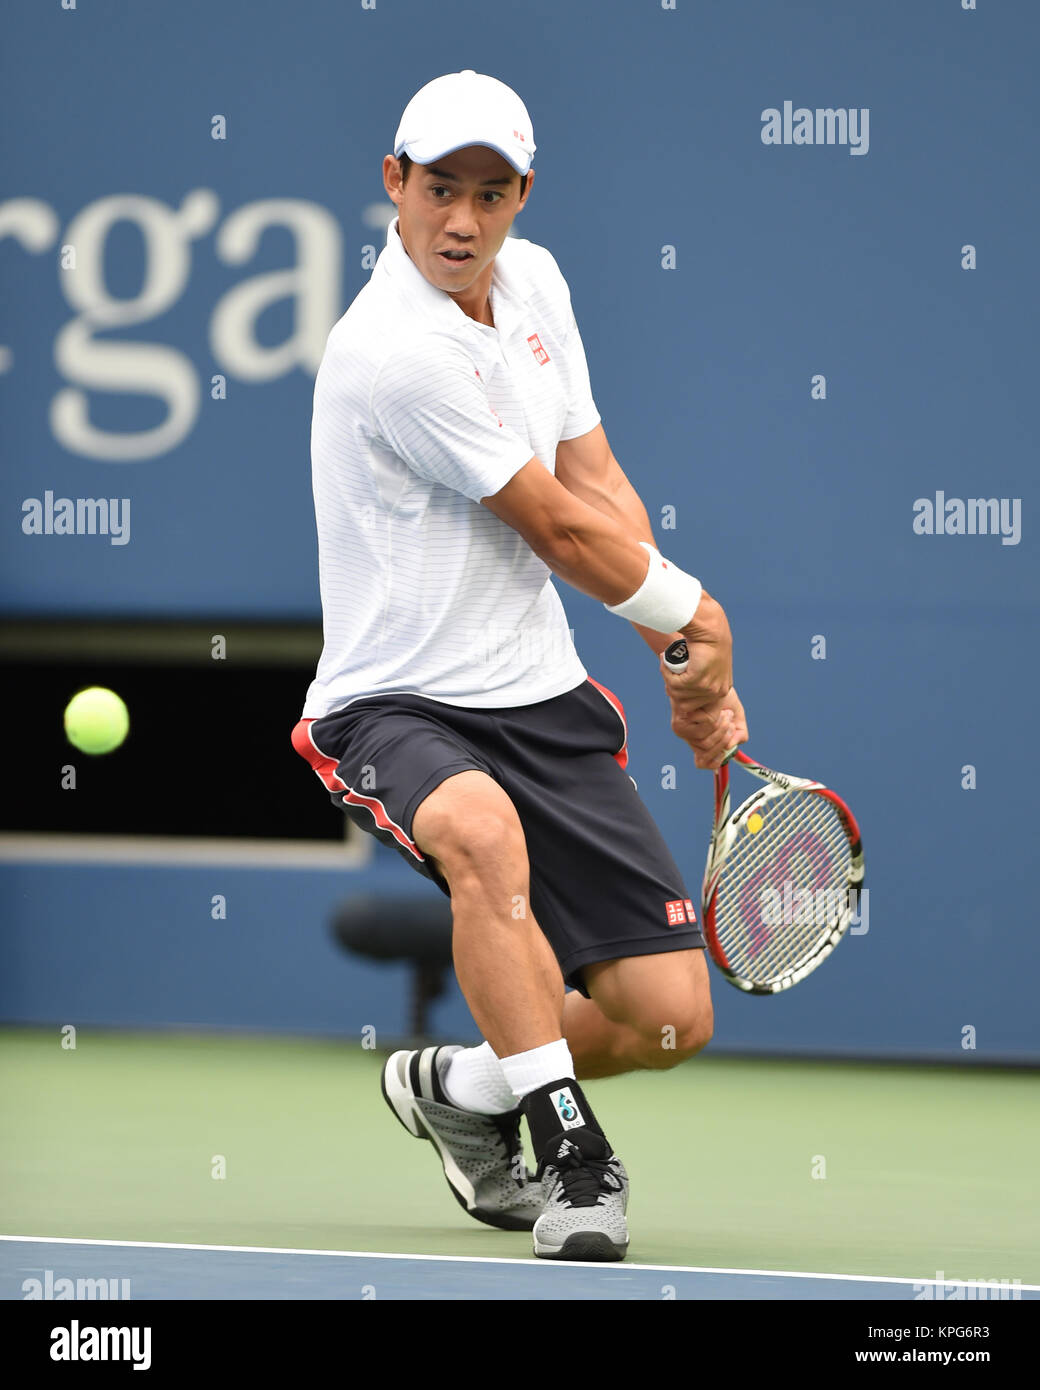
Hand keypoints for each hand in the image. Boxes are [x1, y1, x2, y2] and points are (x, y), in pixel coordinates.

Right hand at [660, 592, 732, 711]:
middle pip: (684, 706)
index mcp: (721, 691)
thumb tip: (677, 697)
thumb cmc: (705, 643)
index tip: (675, 682)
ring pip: (677, 695)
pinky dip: (666, 672)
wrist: (709, 628)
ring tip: (669, 663)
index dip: (682, 696)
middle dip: (673, 689)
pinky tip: (665, 660)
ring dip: (668, 679)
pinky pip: (674, 684)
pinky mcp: (697, 680)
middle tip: (670, 671)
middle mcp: (717, 692)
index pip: (696, 709)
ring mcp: (708, 688)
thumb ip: (697, 682)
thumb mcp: (706, 667)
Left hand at [666, 685, 747, 770]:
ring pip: (706, 742)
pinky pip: (702, 730)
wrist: (707, 678)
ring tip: (724, 711)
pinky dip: (713, 718)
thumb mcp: (735, 717)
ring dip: (720, 726)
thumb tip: (731, 747)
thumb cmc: (720, 697)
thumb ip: (738, 734)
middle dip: (724, 737)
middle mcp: (691, 740)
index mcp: (702, 741)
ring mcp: (683, 733)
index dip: (717, 760)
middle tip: (729, 719)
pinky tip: (713, 706)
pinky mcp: (679, 723)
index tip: (728, 744)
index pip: (705, 763)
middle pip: (708, 755)